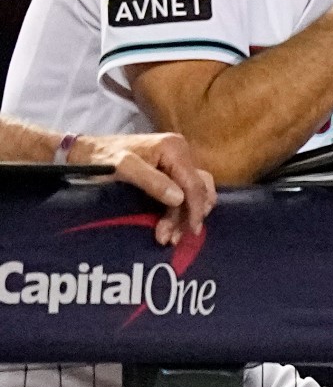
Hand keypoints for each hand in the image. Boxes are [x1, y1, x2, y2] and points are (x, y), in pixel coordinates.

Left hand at [68, 132, 216, 245]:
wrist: (82, 153)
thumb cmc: (99, 159)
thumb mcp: (123, 168)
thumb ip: (152, 181)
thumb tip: (179, 199)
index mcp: (174, 148)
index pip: (195, 183)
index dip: (195, 209)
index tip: (190, 231)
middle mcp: (179, 153)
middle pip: (197, 189)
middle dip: (187, 216)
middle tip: (171, 238)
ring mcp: (174, 162)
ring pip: (192, 193)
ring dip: (184, 216)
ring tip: (168, 235)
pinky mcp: (167, 171)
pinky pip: (182, 192)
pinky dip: (178, 210)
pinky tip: (168, 223)